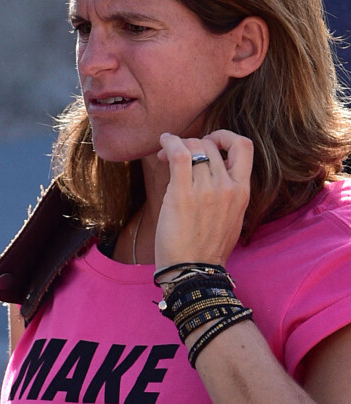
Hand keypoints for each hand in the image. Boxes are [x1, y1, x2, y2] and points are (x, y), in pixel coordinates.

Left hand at [154, 130, 252, 269]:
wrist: (193, 271)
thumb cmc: (206, 246)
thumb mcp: (230, 216)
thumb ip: (225, 190)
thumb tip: (208, 168)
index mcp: (242, 191)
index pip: (244, 146)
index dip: (224, 137)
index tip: (208, 144)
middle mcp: (228, 186)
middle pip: (209, 144)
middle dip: (191, 143)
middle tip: (176, 155)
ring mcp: (207, 189)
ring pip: (193, 146)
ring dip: (176, 144)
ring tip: (165, 153)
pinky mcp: (183, 194)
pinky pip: (178, 154)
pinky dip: (169, 142)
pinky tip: (162, 144)